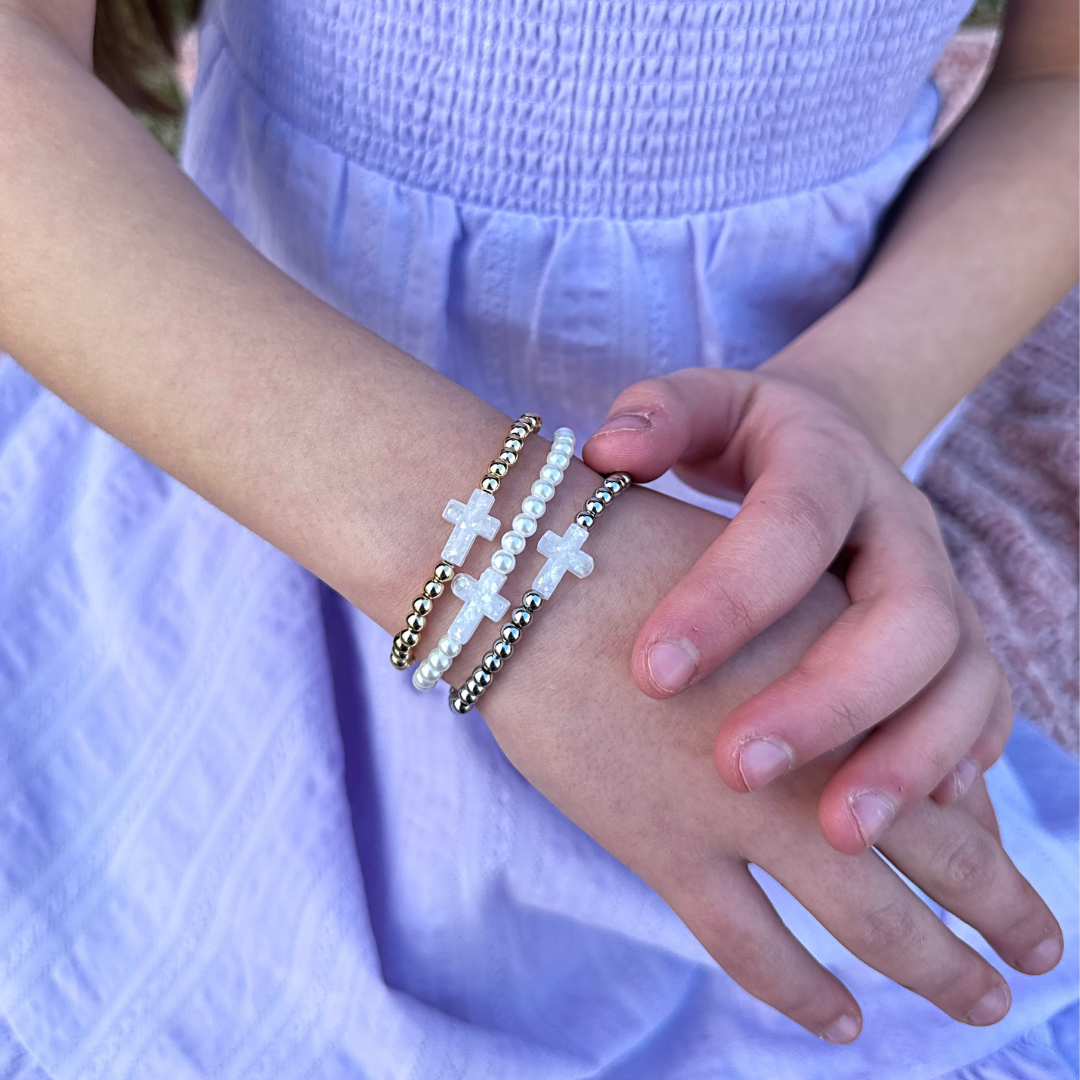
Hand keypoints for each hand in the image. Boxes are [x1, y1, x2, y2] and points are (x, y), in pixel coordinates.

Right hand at [466, 470, 1060, 1041]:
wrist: (525, 568)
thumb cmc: (627, 561)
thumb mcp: (750, 592)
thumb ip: (813, 654)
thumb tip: (869, 730)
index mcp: (842, 663)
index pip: (940, 765)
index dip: (981, 826)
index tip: (1001, 863)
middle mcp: (814, 742)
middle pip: (939, 850)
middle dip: (999, 907)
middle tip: (1037, 958)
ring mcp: (741, 804)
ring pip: (869, 914)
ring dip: (935, 966)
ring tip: (977, 1000)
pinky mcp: (665, 843)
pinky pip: (753, 945)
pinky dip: (802, 990)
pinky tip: (839, 1019)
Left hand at [581, 368, 1011, 854]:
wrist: (825, 444)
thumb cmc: (741, 438)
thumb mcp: (698, 406)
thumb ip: (655, 417)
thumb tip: (608, 453)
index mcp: (829, 461)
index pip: (794, 525)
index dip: (730, 600)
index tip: (652, 674)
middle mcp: (903, 528)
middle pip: (906, 616)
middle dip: (826, 702)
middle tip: (736, 771)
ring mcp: (944, 589)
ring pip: (960, 679)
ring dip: (903, 761)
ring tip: (834, 835)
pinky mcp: (957, 646)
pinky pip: (981, 710)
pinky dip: (947, 765)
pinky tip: (894, 818)